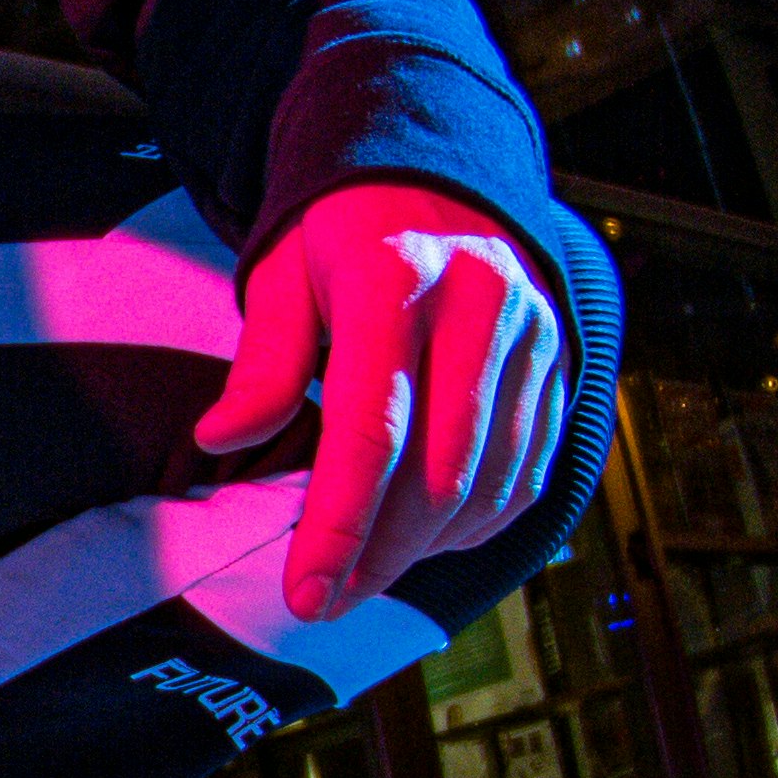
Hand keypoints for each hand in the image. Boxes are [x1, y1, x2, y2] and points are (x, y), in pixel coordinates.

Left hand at [196, 178, 570, 621]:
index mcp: (397, 276)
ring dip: (424, 550)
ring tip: (363, 572)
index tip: (305, 594)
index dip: (338, 524)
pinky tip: (422, 537)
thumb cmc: (342, 237)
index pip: (371, 430)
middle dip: (379, 556)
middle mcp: (480, 304)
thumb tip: (219, 439)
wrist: (437, 178)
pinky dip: (474, 524)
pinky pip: (525, 475)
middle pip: (437, 475)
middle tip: (326, 599)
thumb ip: (261, 361)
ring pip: (487, 486)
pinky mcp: (558, 366)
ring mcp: (531, 336)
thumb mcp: (285, 276)